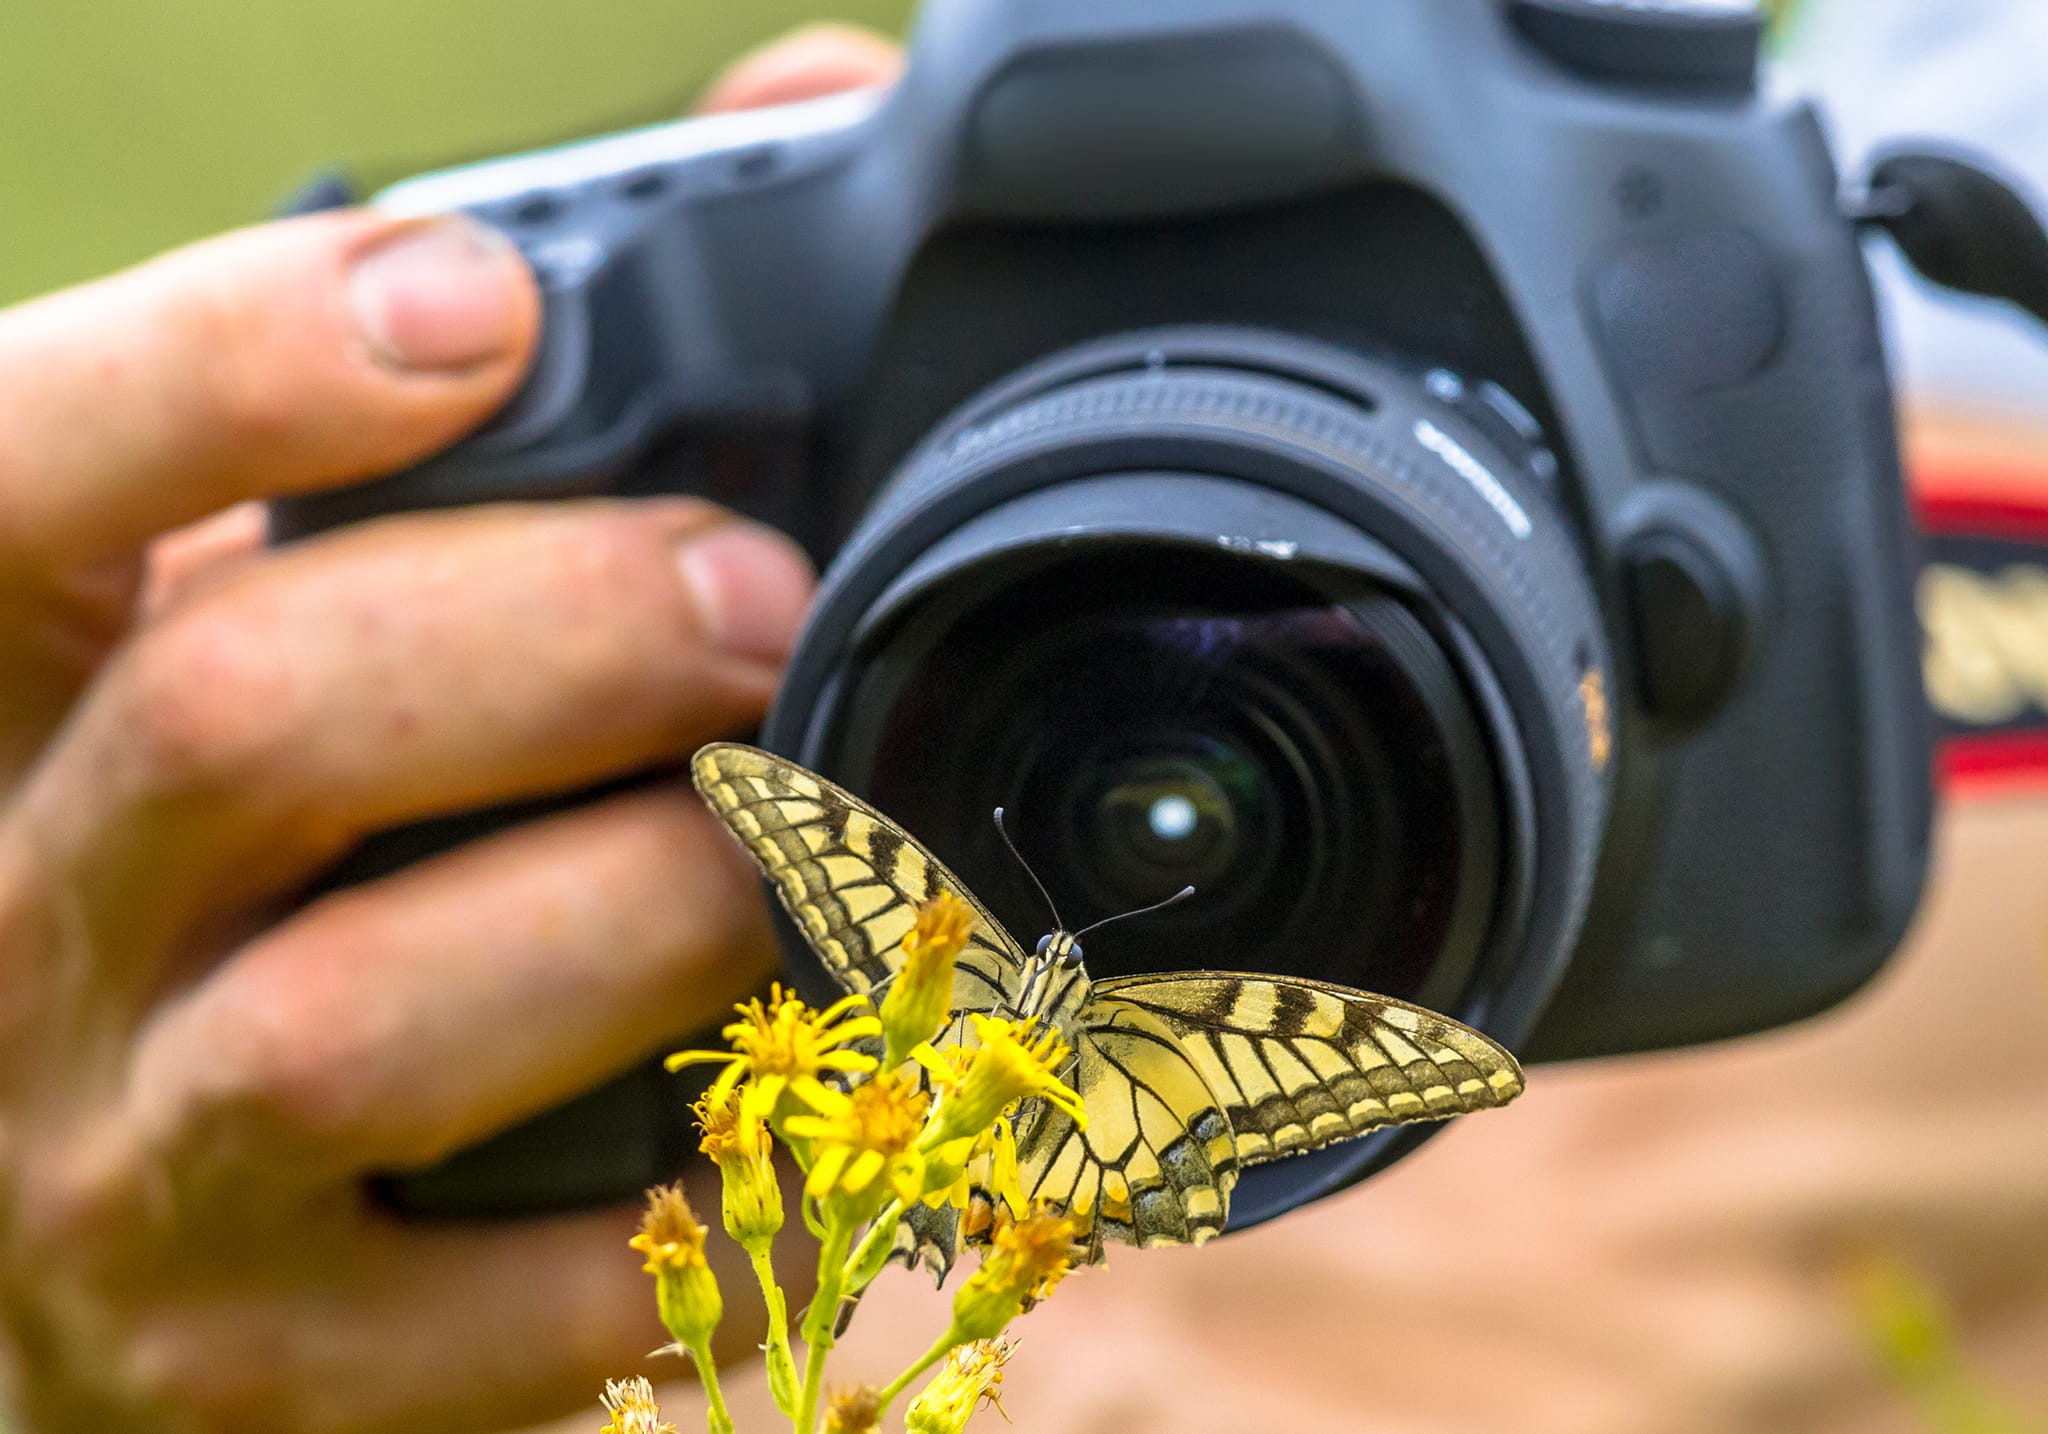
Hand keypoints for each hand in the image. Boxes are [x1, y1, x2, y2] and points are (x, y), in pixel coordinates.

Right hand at [0, 26, 896, 1433]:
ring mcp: (117, 1178)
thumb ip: (469, 409)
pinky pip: (525, 1297)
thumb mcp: (270, 619)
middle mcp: (4, 932)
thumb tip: (782, 126)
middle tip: (764, 599)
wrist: (144, 1255)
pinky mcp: (265, 1378)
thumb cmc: (257, 883)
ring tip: (819, 853)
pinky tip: (819, 1112)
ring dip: (650, 910)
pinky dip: (709, 1192)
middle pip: (249, 723)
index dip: (231, 368)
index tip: (483, 306)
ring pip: (371, 1025)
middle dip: (560, 635)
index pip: (14, 475)